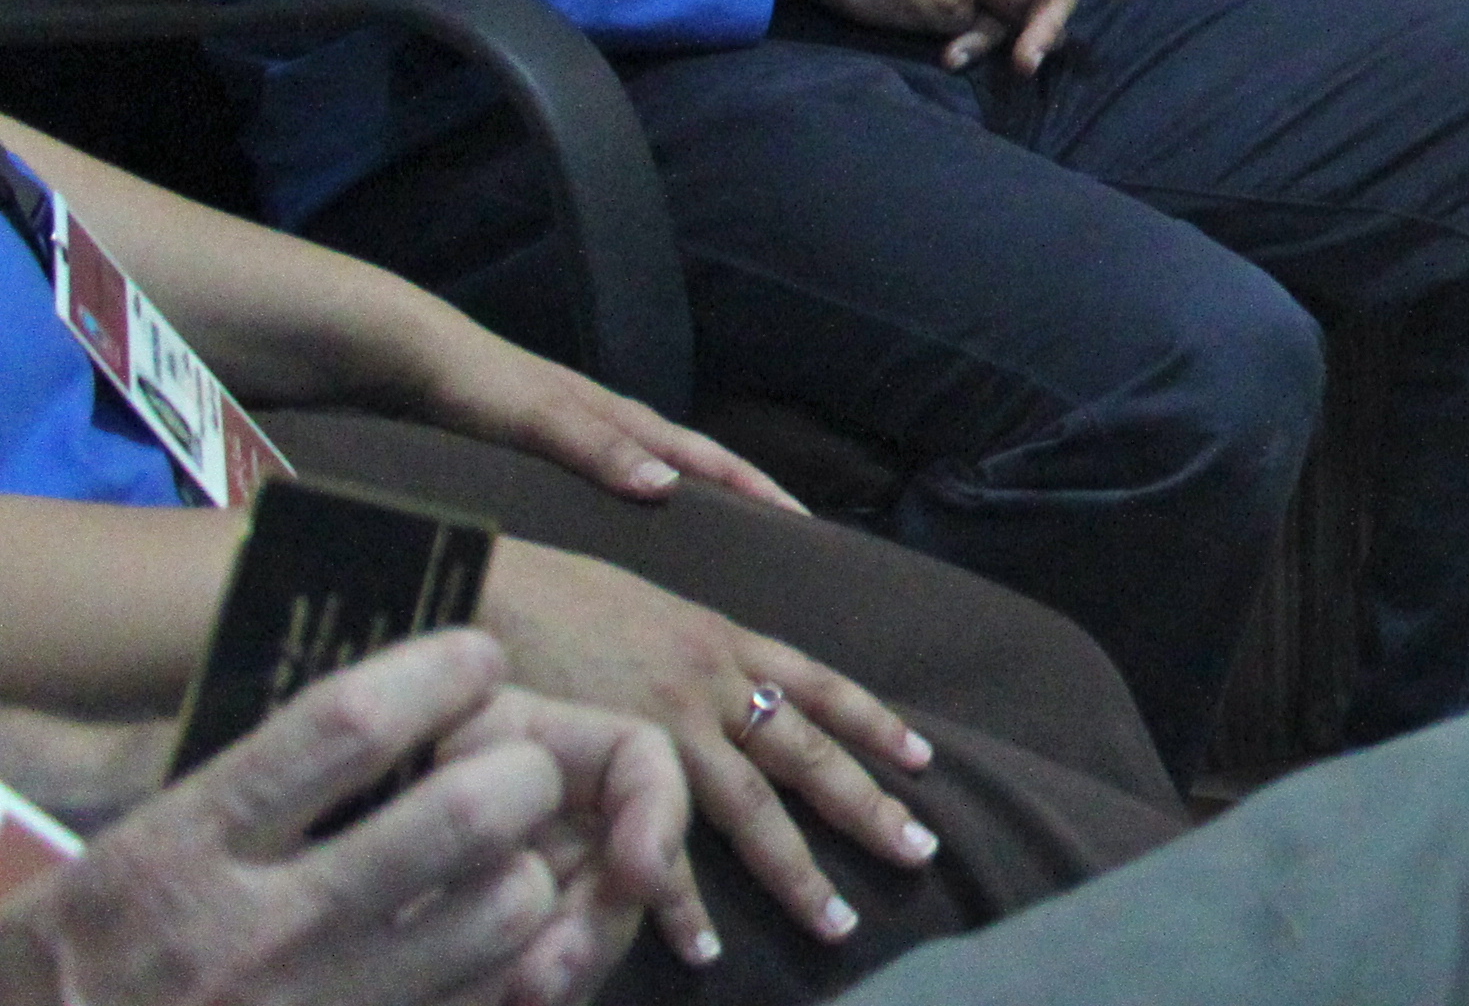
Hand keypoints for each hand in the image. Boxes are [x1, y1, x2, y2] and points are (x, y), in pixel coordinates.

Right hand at [0, 632, 682, 1005]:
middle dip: (519, 774)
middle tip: (518, 769)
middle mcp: (243, 940)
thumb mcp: (146, 847)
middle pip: (462, 817)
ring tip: (510, 862)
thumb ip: (263, 783)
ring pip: (501, 914)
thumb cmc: (116, 941)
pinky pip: (487, 998)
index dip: (440, 675)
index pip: (348, 727)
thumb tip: (408, 701)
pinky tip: (496, 943)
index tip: (477, 660)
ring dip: (528, 872)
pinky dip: (518, 962)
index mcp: (176, 854)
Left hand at [395, 316, 802, 518]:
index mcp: (623, 421)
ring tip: (710, 564)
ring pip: (652, 485)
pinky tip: (626, 548)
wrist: (410, 362)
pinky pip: (608, 495)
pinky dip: (634, 520)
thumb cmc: (478, 388)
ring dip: (687, 516)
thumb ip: (601, 451)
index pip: (708, 460)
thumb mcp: (541, 420)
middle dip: (737, 507)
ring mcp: (580, 446)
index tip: (800, 526)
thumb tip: (670, 491)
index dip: (755, 491)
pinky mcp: (544, 461)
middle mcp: (612, 432)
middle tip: (773, 556)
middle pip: (693, 472)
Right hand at [476, 542, 935, 944]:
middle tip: (921, 853)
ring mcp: (662, 726)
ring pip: (751, 809)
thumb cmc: (550, 593)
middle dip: (867, 807)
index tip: (922, 760)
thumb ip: (688, 644)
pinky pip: (658, 845)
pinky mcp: (607, 767)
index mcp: (721, 640)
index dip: (873, 722)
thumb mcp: (645, 603)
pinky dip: (681, 904)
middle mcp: (709, 683)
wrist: (477, 588)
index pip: (819, 685)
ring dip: (797, 873)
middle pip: (805, 754)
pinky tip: (706, 949)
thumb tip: (713, 669)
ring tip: (838, 925)